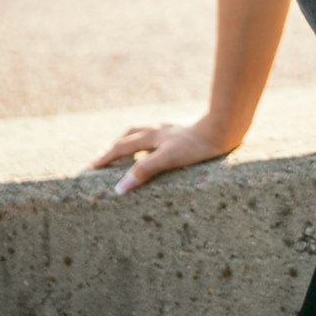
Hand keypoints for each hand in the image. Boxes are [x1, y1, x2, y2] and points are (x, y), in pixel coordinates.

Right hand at [89, 115, 238, 193]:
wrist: (224, 128)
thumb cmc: (197, 145)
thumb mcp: (167, 159)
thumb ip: (143, 171)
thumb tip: (119, 187)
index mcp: (152, 136)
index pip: (121, 147)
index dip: (105, 158)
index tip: (90, 168)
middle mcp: (160, 130)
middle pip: (130, 135)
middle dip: (115, 146)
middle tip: (105, 156)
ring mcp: (173, 129)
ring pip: (146, 132)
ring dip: (133, 140)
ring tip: (129, 150)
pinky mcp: (185, 131)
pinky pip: (162, 135)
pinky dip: (152, 140)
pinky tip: (160, 146)